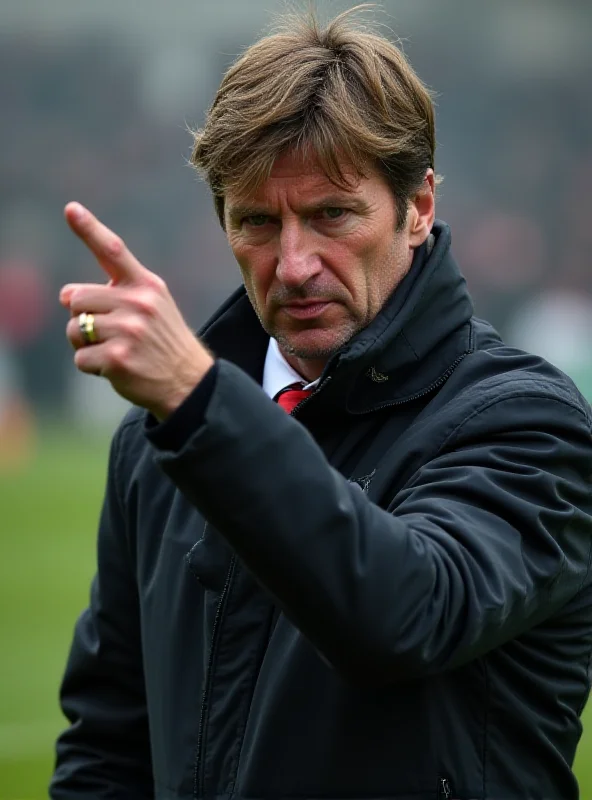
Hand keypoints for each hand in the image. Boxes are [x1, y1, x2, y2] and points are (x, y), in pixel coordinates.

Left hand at [61, 202, 213, 420]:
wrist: (188, 381)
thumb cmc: (162, 341)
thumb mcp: (151, 306)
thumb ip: (112, 294)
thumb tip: (64, 294)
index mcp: (147, 286)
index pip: (114, 250)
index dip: (89, 228)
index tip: (70, 208)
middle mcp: (138, 304)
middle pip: (76, 298)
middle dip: (82, 316)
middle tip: (107, 332)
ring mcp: (128, 332)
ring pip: (74, 329)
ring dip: (85, 343)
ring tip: (114, 350)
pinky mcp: (117, 359)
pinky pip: (80, 357)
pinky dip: (91, 366)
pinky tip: (115, 367)